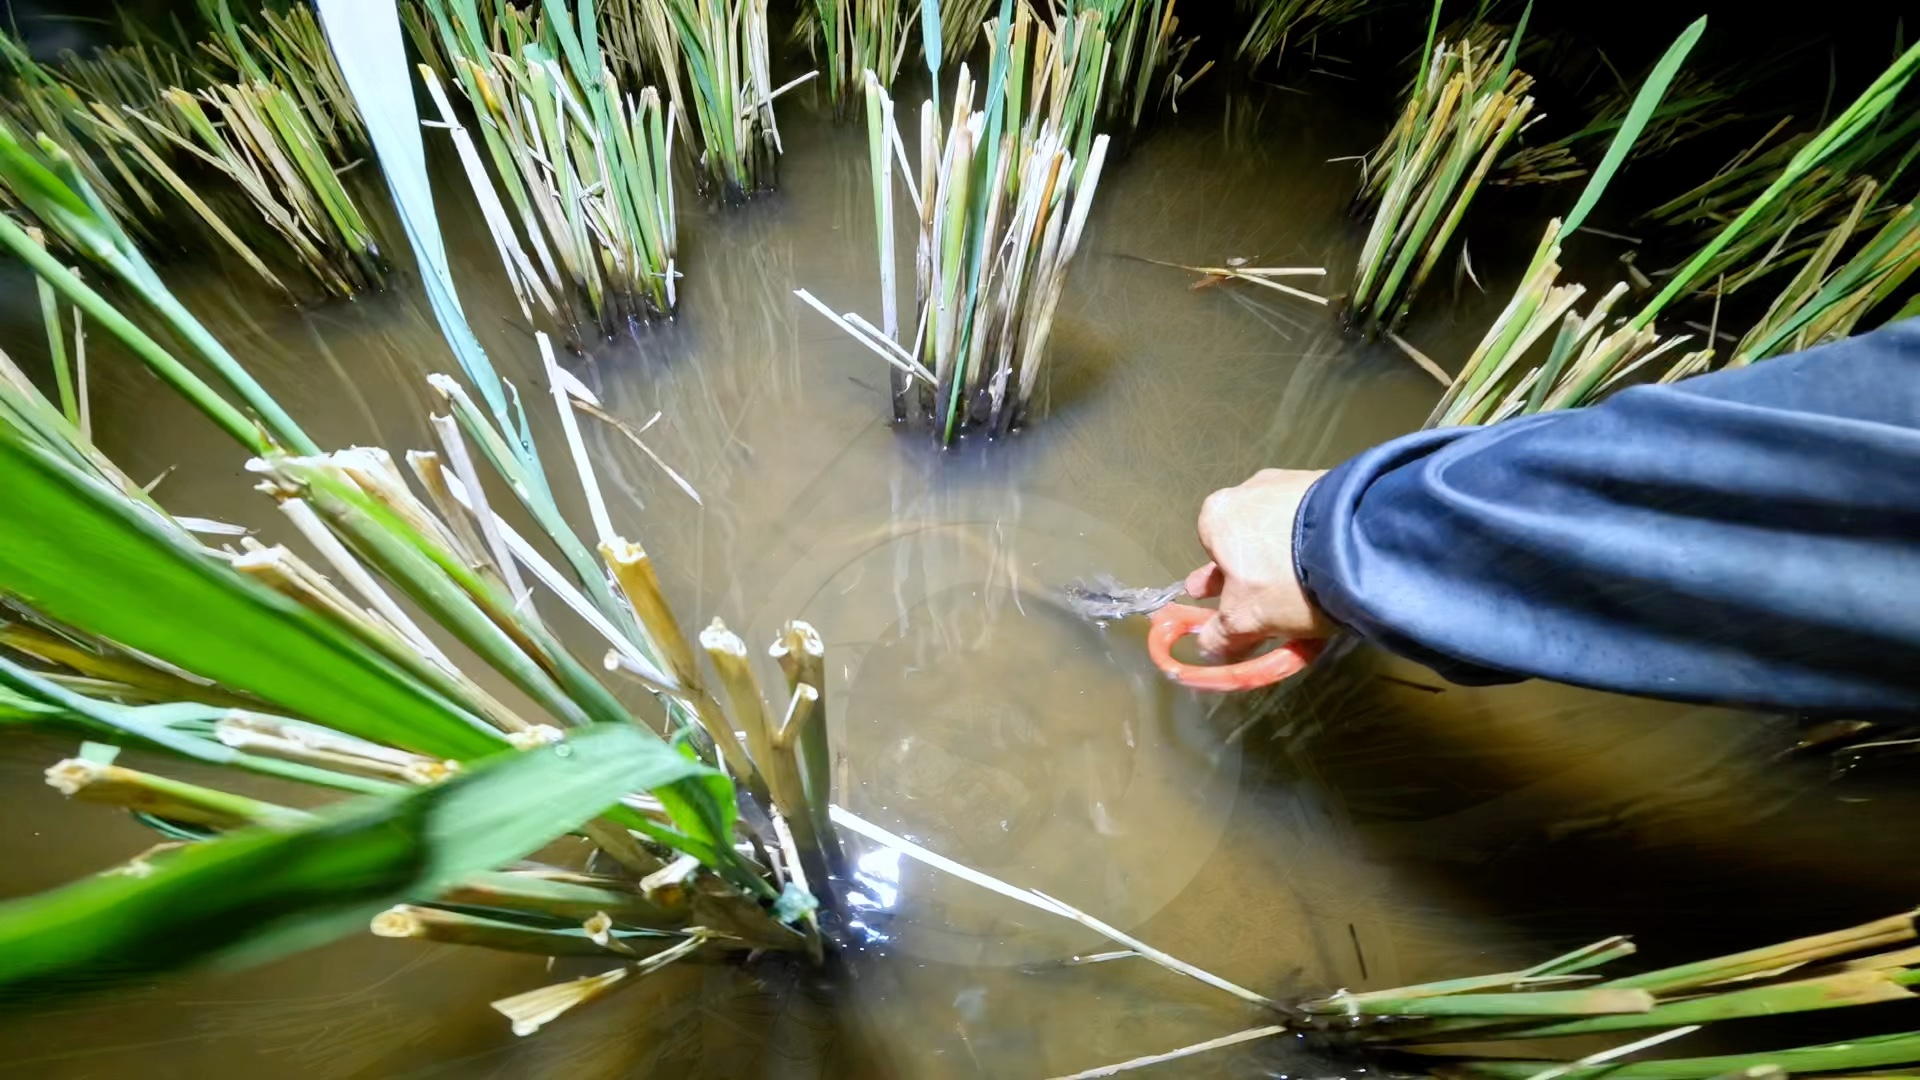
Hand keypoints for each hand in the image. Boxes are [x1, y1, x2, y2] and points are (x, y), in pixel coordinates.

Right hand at [1185, 468, 1332, 659]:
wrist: (1358, 542)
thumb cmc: (1285, 577)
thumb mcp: (1245, 618)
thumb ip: (1222, 633)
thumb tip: (1210, 646)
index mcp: (1218, 516)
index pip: (1212, 552)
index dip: (1221, 583)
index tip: (1233, 604)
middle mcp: (1251, 490)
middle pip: (1248, 542)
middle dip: (1255, 574)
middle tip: (1269, 603)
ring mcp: (1295, 484)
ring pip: (1284, 533)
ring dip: (1291, 562)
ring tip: (1311, 595)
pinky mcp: (1333, 486)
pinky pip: (1317, 523)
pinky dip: (1321, 548)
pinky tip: (1337, 575)